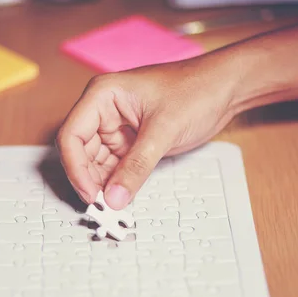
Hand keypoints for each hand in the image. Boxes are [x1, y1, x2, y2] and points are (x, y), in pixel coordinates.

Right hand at [56, 22, 297, 209]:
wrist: (225, 89)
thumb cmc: (196, 91)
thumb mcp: (163, 131)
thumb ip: (136, 167)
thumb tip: (114, 198)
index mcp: (102, 96)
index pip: (72, 135)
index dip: (76, 168)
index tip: (90, 194)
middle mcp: (104, 111)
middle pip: (81, 152)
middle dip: (89, 180)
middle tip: (101, 208)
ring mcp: (117, 127)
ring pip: (97, 163)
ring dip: (102, 185)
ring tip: (111, 207)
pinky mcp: (132, 142)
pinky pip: (116, 166)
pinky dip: (117, 183)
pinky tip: (121, 197)